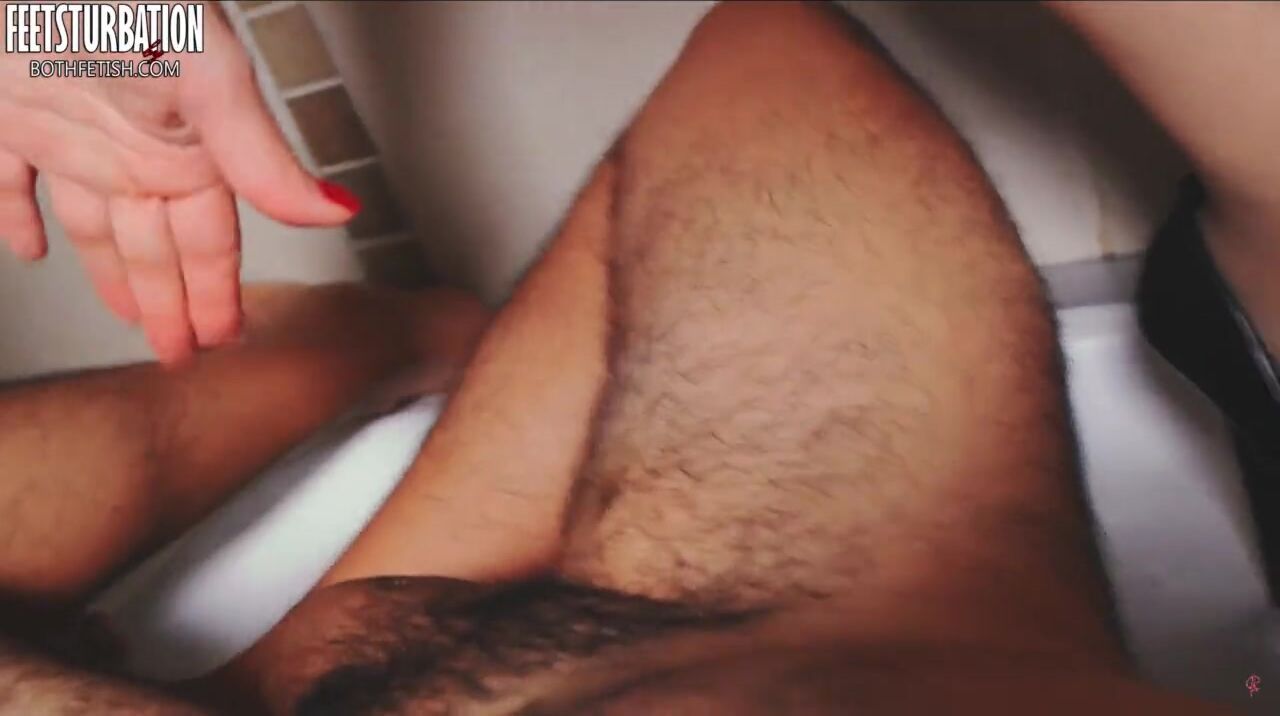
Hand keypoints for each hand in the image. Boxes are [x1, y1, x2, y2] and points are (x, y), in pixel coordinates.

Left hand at [0, 2, 360, 364]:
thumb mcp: (204, 75)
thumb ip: (258, 149)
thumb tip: (333, 210)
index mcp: (185, 147)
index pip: (208, 241)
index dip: (218, 293)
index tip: (228, 337)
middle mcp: (133, 147)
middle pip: (156, 246)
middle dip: (175, 302)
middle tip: (185, 351)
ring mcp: (68, 130)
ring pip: (94, 227)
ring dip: (113, 275)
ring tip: (132, 319)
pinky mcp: (5, 113)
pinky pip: (10, 182)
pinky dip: (16, 218)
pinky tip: (27, 249)